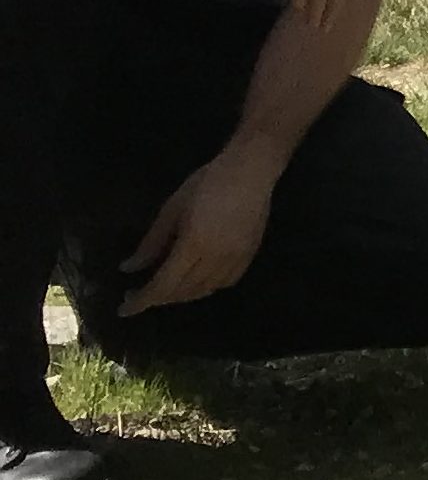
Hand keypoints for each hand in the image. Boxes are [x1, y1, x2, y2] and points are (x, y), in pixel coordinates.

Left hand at [120, 144, 279, 316]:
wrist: (251, 170)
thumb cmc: (207, 183)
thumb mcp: (172, 209)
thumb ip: (152, 243)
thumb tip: (129, 268)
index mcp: (194, 244)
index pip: (163, 284)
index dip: (142, 300)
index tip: (123, 309)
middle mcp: (216, 258)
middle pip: (183, 291)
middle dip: (158, 298)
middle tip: (137, 294)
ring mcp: (235, 258)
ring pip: (204, 290)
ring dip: (181, 295)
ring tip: (164, 289)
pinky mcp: (249, 255)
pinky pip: (224, 283)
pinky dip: (205, 288)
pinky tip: (196, 281)